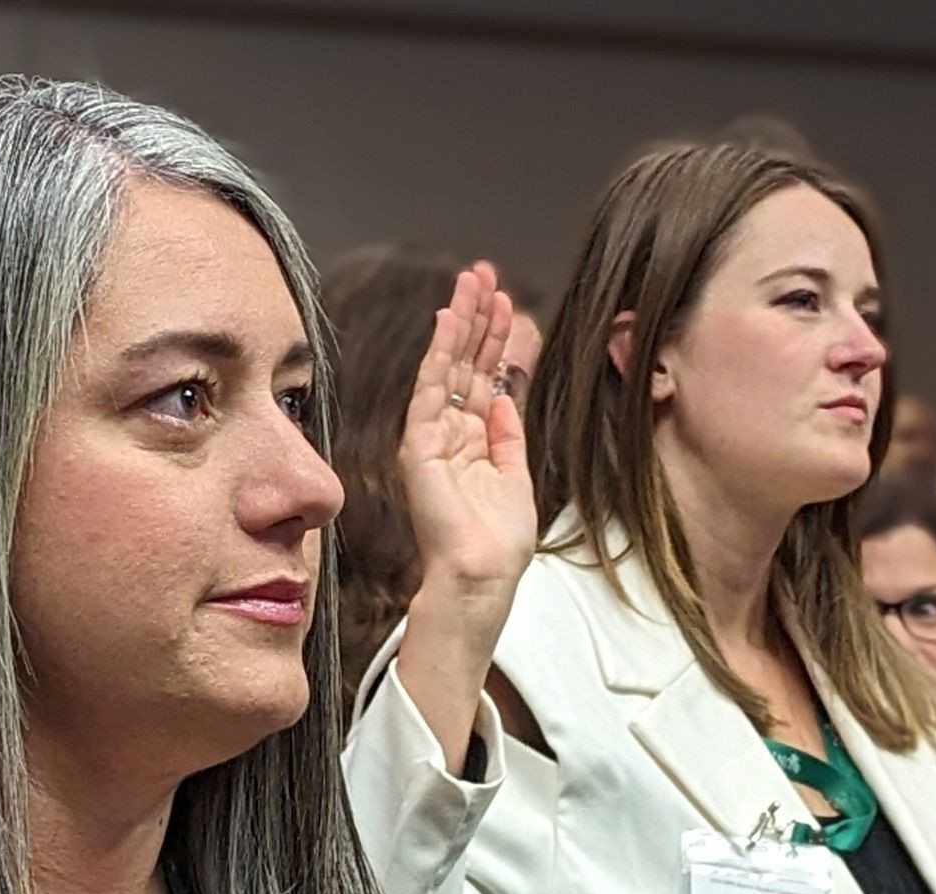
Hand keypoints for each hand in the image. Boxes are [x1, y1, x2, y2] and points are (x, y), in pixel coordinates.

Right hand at [395, 262, 535, 636]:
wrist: (481, 577)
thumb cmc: (497, 544)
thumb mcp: (516, 478)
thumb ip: (509, 437)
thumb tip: (508, 396)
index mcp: (475, 443)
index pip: (484, 379)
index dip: (497, 341)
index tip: (510, 305)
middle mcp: (450, 435)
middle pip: (464, 364)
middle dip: (477, 319)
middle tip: (487, 275)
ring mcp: (432, 438)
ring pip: (446, 366)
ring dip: (460, 322)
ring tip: (473, 281)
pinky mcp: (419, 445)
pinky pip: (428, 387)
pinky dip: (439, 351)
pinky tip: (450, 318)